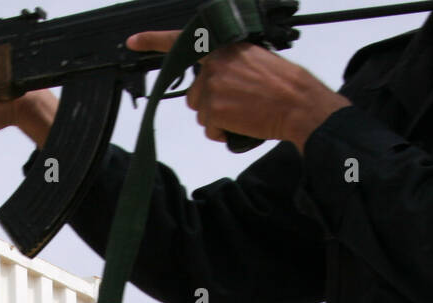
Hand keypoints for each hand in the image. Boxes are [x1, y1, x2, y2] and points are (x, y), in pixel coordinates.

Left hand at [126, 31, 350, 151]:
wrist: (299, 102)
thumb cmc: (284, 84)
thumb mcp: (254, 59)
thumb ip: (229, 64)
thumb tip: (215, 80)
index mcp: (224, 48)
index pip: (182, 40)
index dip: (154, 40)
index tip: (133, 41)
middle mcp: (213, 65)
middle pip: (195, 94)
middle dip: (212, 103)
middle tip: (241, 102)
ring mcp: (212, 87)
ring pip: (202, 113)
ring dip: (219, 118)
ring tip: (246, 111)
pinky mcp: (214, 110)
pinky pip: (209, 129)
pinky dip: (223, 132)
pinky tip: (243, 123)